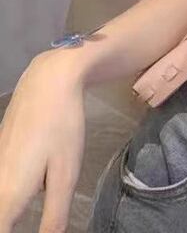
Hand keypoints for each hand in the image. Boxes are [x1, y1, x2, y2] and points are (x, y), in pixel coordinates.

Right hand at [0, 50, 86, 232]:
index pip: (0, 232)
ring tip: (39, 194)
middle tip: (42, 217)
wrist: (48, 81)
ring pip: (1, 201)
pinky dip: (13, 194)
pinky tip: (37, 176)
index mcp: (8, 196)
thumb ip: (55, 215)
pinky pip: (3, 184)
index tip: (31, 228)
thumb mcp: (66, 174)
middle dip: (13, 221)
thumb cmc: (61, 127)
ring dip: (13, 210)